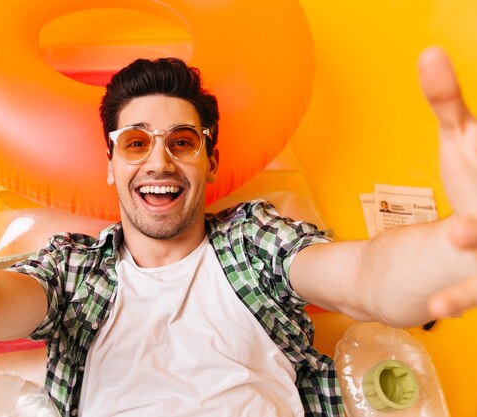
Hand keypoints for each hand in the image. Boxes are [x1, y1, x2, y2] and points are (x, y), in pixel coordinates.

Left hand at [418, 48, 476, 316]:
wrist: (471, 228)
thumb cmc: (475, 177)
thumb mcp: (462, 139)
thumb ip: (446, 101)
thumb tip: (426, 54)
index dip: (476, 154)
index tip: (469, 138)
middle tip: (464, 218)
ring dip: (476, 263)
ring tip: (457, 234)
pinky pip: (472, 290)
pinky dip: (458, 297)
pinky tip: (437, 305)